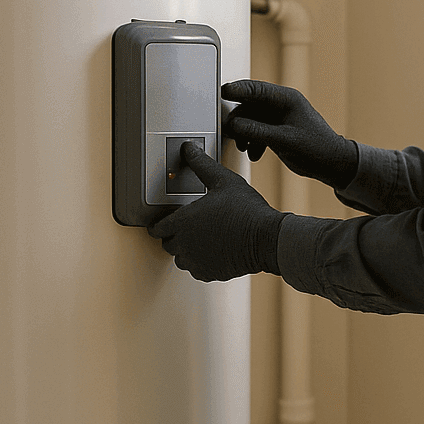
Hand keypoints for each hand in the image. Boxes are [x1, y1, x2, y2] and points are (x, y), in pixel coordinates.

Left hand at [148, 142, 284, 281]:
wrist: (267, 239)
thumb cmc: (246, 209)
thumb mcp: (223, 180)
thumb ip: (202, 165)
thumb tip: (189, 149)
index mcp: (183, 222)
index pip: (156, 228)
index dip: (158, 224)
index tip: (163, 221)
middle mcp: (185, 244)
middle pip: (167, 244)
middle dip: (173, 236)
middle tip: (186, 227)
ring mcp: (197, 261)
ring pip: (180, 259)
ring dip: (185, 250)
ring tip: (199, 239)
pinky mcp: (210, 274)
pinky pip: (196, 270)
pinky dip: (200, 263)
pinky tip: (212, 251)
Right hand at [222, 80, 357, 189]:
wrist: (331, 164)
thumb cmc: (318, 148)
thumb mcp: (285, 140)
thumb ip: (258, 132)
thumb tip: (235, 125)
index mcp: (287, 99)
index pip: (257, 89)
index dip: (238, 89)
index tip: (222, 92)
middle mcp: (281, 106)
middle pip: (250, 105)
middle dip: (238, 120)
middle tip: (229, 131)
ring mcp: (278, 118)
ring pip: (251, 120)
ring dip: (244, 133)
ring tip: (243, 146)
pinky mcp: (276, 131)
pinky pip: (256, 131)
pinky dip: (252, 141)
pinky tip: (254, 153)